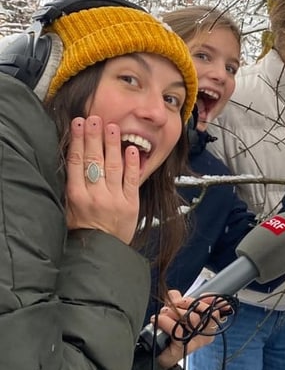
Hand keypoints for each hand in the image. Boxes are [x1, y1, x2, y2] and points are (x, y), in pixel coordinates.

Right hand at [65, 116, 140, 243]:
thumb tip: (74, 158)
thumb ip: (72, 185)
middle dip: (94, 137)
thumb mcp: (68, 208)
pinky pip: (132, 180)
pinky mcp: (131, 204)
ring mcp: (115, 199)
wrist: (101, 250)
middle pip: (94, 160)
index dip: (78, 140)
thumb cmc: (83, 228)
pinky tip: (131, 149)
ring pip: (114, 166)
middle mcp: (95, 195)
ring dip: (112, 145)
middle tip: (95, 118)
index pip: (77, 162)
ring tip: (112, 127)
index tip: (79, 123)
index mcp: (76, 196)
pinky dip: (132, 164)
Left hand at [150, 291, 226, 369]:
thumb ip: (176, 300)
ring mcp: (195, 341)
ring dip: (174, 312)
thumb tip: (175, 294)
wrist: (158, 353)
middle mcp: (204, 333)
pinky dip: (166, 322)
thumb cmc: (168, 334)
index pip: (216, 310)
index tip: (202, 296)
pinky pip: (178, 330)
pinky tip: (159, 320)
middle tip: (174, 304)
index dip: (210, 301)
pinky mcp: (183, 347)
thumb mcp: (174, 312)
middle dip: (185, 303)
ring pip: (192, 319)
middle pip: (203, 312)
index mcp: (207, 324)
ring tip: (164, 314)